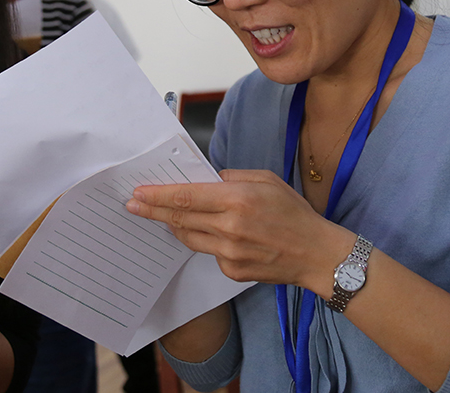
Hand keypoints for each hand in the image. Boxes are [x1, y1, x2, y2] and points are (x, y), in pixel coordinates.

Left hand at [126, 168, 353, 292]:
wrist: (316, 254)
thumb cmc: (294, 213)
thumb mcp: (266, 180)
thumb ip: (232, 177)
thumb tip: (206, 179)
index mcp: (237, 200)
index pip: (186, 196)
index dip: (158, 195)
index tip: (138, 193)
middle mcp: (229, 228)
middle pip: (179, 218)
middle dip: (152, 210)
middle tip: (132, 205)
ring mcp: (229, 253)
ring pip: (188, 237)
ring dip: (174, 224)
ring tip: (163, 215)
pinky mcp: (231, 271)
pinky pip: (208, 252)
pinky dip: (204, 239)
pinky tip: (213, 233)